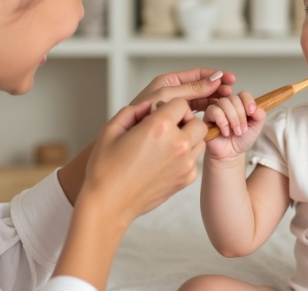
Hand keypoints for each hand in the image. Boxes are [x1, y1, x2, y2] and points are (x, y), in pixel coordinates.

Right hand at [80, 98, 207, 224]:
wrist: (109, 204)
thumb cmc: (106, 167)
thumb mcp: (111, 129)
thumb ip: (132, 110)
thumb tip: (149, 106)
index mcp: (159, 127)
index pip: (181, 104)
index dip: (169, 107)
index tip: (158, 114)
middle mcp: (177, 143)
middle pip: (198, 122)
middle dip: (185, 121)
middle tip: (167, 128)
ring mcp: (185, 163)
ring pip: (201, 140)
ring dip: (188, 138)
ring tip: (166, 145)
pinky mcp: (187, 179)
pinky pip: (195, 160)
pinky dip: (185, 157)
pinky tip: (165, 161)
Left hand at [131, 68, 236, 111]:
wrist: (126, 139)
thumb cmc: (140, 115)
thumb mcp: (168, 96)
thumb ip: (192, 89)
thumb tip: (215, 80)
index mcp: (169, 82)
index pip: (197, 74)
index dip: (215, 75)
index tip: (231, 79)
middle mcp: (174, 93)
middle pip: (201, 87)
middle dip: (217, 89)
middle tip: (231, 93)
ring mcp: (176, 107)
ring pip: (200, 101)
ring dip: (214, 101)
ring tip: (226, 103)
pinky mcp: (178, 121)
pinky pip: (196, 114)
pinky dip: (207, 113)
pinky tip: (216, 115)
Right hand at [204, 91, 265, 159]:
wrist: (231, 154)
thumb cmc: (242, 139)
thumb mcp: (256, 128)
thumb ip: (260, 116)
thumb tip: (255, 108)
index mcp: (240, 104)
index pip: (243, 94)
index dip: (248, 101)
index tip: (251, 113)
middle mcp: (228, 104)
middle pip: (234, 98)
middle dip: (241, 115)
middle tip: (243, 129)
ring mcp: (217, 109)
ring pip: (224, 103)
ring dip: (233, 119)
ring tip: (236, 132)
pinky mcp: (207, 116)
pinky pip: (214, 111)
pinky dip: (223, 122)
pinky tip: (226, 132)